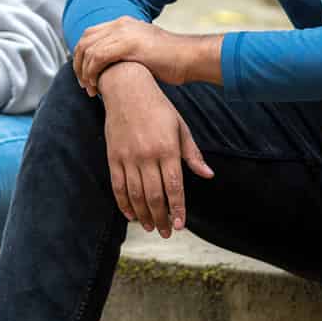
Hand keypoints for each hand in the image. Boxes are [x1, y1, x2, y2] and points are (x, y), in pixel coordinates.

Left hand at [75, 16, 216, 95]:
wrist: (189, 58)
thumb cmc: (171, 60)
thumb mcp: (144, 49)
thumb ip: (127, 51)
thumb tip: (114, 65)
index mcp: (124, 23)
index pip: (90, 34)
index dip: (81, 55)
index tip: (84, 75)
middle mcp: (121, 24)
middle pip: (85, 40)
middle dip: (78, 64)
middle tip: (84, 84)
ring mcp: (124, 32)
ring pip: (88, 50)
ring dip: (84, 71)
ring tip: (90, 89)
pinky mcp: (128, 45)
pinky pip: (97, 57)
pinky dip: (92, 72)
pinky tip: (96, 85)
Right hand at [100, 62, 212, 237]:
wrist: (127, 88)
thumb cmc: (158, 107)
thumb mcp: (180, 127)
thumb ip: (192, 154)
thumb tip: (208, 175)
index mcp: (167, 148)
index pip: (174, 187)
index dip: (178, 209)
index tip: (180, 225)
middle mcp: (147, 155)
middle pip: (154, 196)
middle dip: (162, 218)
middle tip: (166, 232)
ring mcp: (128, 157)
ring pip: (136, 194)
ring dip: (144, 215)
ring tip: (151, 227)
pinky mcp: (113, 156)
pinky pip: (118, 186)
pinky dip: (124, 203)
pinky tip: (131, 214)